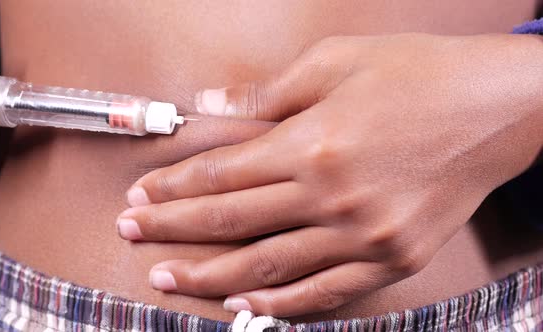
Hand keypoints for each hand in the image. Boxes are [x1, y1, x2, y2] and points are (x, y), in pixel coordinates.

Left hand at [117, 33, 542, 315]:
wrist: (496, 109)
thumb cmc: (419, 75)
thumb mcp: (337, 61)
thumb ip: (267, 92)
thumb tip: (211, 105)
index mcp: (314, 142)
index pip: (222, 174)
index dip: (174, 186)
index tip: (142, 197)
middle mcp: (333, 196)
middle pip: (232, 221)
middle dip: (174, 229)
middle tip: (132, 236)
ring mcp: (364, 236)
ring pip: (268, 266)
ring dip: (211, 275)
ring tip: (169, 278)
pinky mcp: (393, 260)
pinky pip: (326, 293)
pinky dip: (282, 305)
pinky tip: (246, 307)